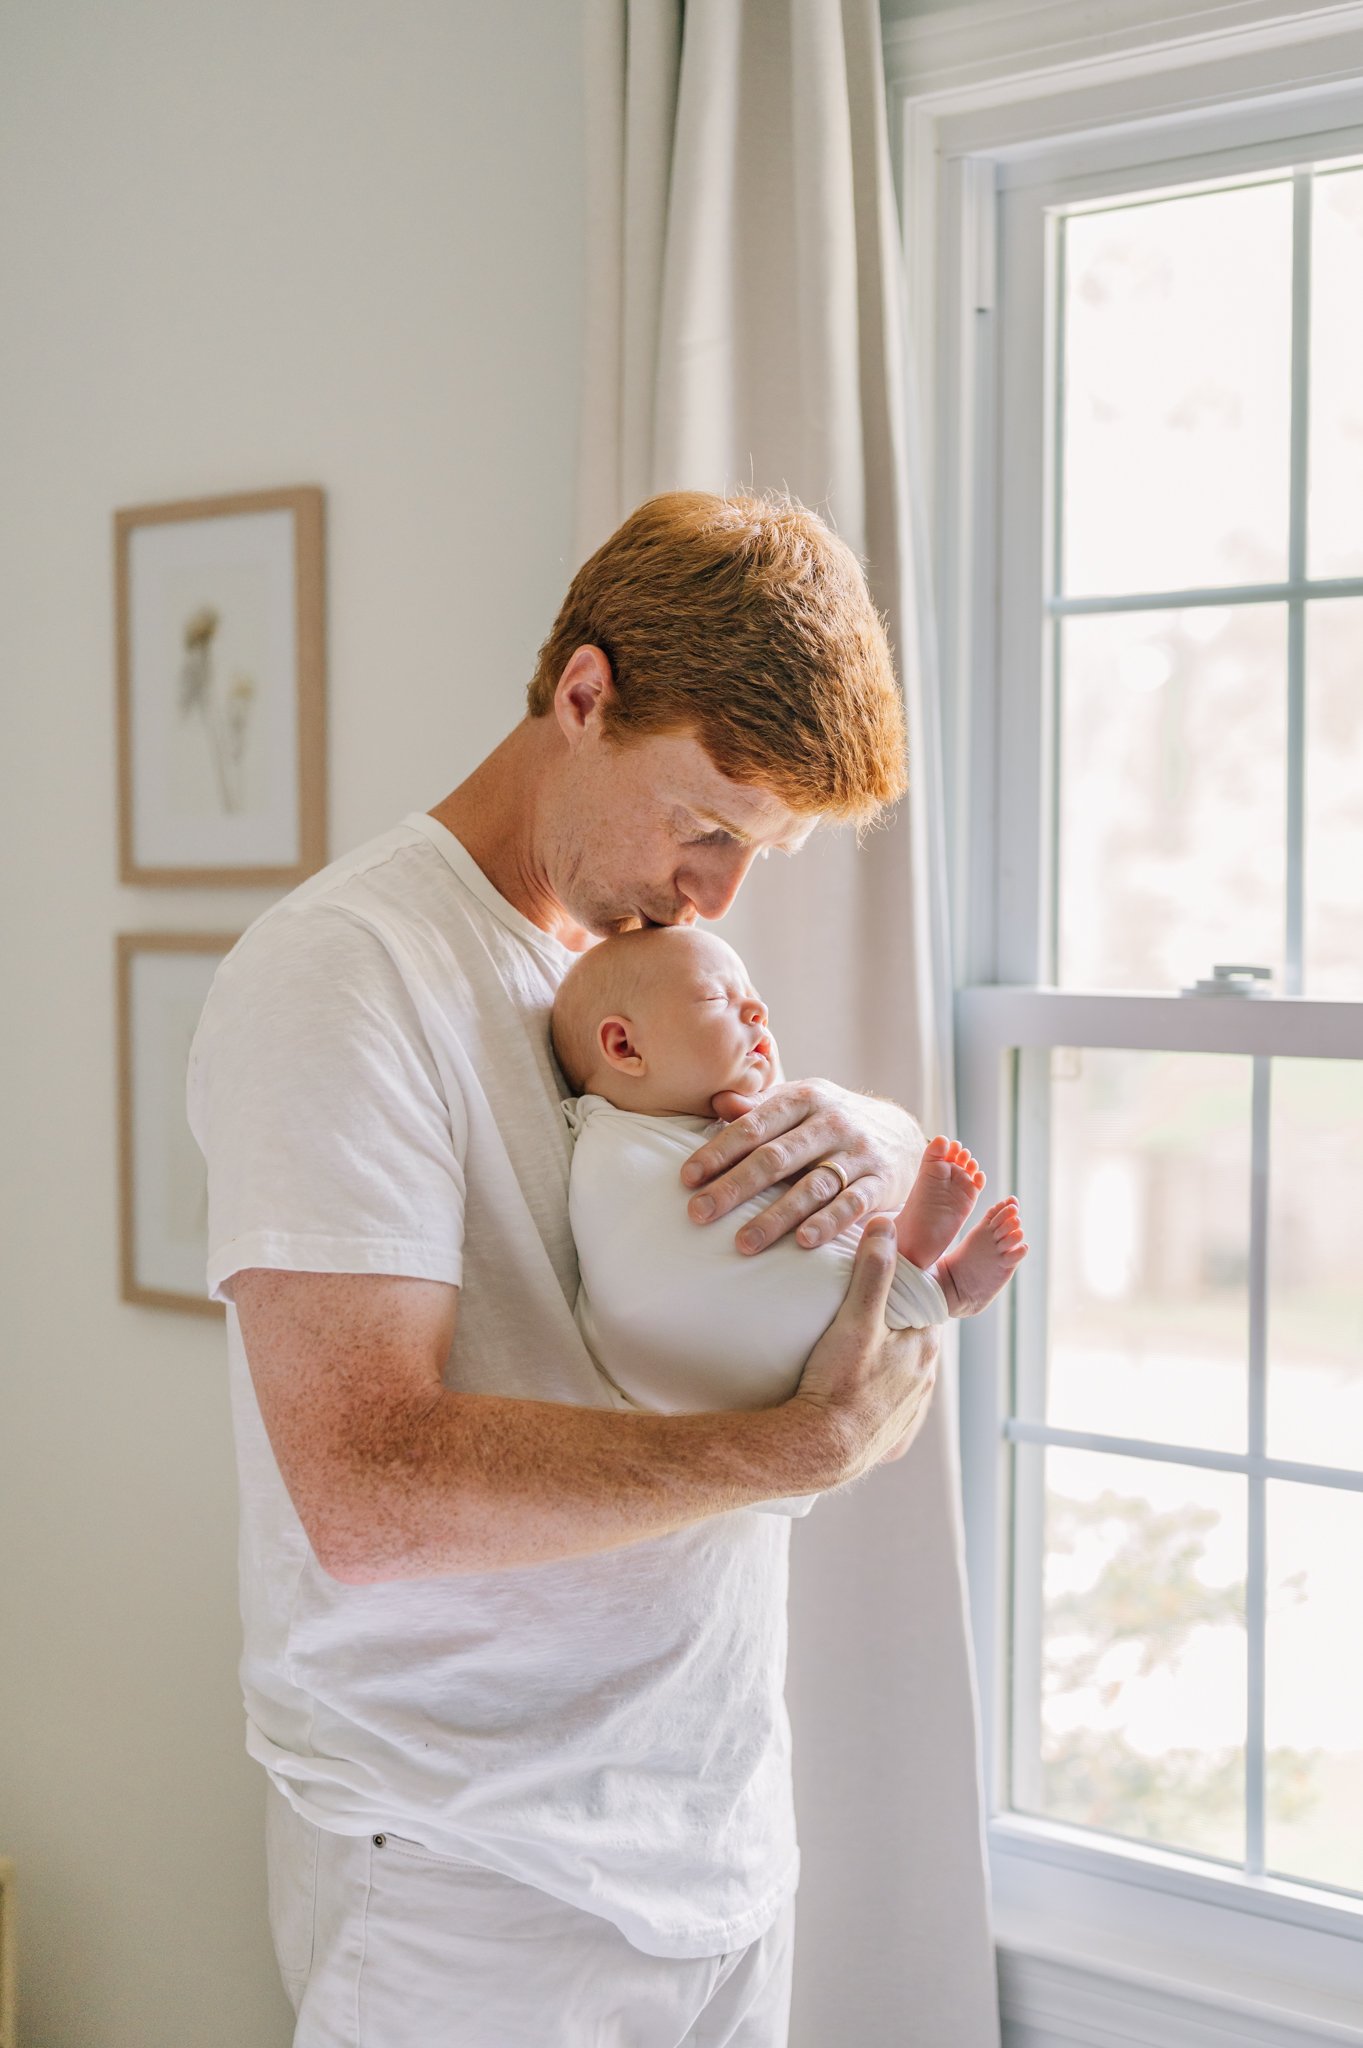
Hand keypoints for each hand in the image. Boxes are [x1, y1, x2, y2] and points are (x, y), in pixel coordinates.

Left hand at [682, 1078, 924, 1254]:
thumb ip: (759, 1106)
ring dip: (775, 1216)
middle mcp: (832, 1122)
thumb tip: (718, 1101)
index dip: (718, 1151)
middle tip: (699, 1213)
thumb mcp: (799, 1102)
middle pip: (776, 1157)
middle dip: (734, 1187)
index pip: (754, 1125)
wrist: (901, 1133)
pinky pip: (852, 1205)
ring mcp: (858, 1153)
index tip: (687, 1178)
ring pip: (811, 1186)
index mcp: (804, 1098)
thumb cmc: (830, 1120)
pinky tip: (802, 1242)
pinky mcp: (881, 1183)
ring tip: (743, 1243)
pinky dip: (827, 1223)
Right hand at [785, 1218, 939, 1484]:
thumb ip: (872, 1270)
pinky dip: (874, 1404)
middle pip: (912, 1343)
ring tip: (849, 1363)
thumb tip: (884, 1226)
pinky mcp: (892, 1440)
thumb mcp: (855, 1318)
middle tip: (856, 1326)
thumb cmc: (839, 1383)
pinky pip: (888, 1413)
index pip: (923, 1309)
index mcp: (924, 1347)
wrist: (820, 1449)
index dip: (900, 1298)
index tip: (876, 1294)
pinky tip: (851, 1400)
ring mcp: (910, 1413)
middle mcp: (926, 1381)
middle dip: (891, 1332)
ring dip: (884, 1368)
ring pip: (902, 1379)